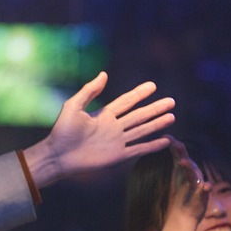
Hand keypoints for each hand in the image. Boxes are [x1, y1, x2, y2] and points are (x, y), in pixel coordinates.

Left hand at [20, 72, 175, 187]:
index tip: (152, 85)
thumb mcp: (73, 106)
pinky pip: (139, 149)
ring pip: (142, 130)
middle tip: (171, 101)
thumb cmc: (62, 131)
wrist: (58, 156)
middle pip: (139, 115)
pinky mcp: (118, 156)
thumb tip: (104, 74)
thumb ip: (90, 91)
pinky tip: (165, 140)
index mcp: (104, 114)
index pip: (127, 101)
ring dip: (157, 124)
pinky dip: (153, 145)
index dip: (140, 93)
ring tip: (172, 117)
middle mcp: (114, 127)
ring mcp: (117, 141)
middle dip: (155, 108)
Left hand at [156, 144, 209, 230]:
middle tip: (174, 143)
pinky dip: (206, 188)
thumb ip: (169, 164)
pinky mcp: (202, 197)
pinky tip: (205, 186)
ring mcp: (198, 185)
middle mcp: (192, 175)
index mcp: (184, 170)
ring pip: (195, 174)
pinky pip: (205, 192)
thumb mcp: (172, 178)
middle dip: (181, 152)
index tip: (165, 136)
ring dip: (190, 168)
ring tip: (183, 162)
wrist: (184, 218)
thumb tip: (154, 149)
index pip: (179, 154)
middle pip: (187, 160)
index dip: (174, 145)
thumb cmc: (177, 198)